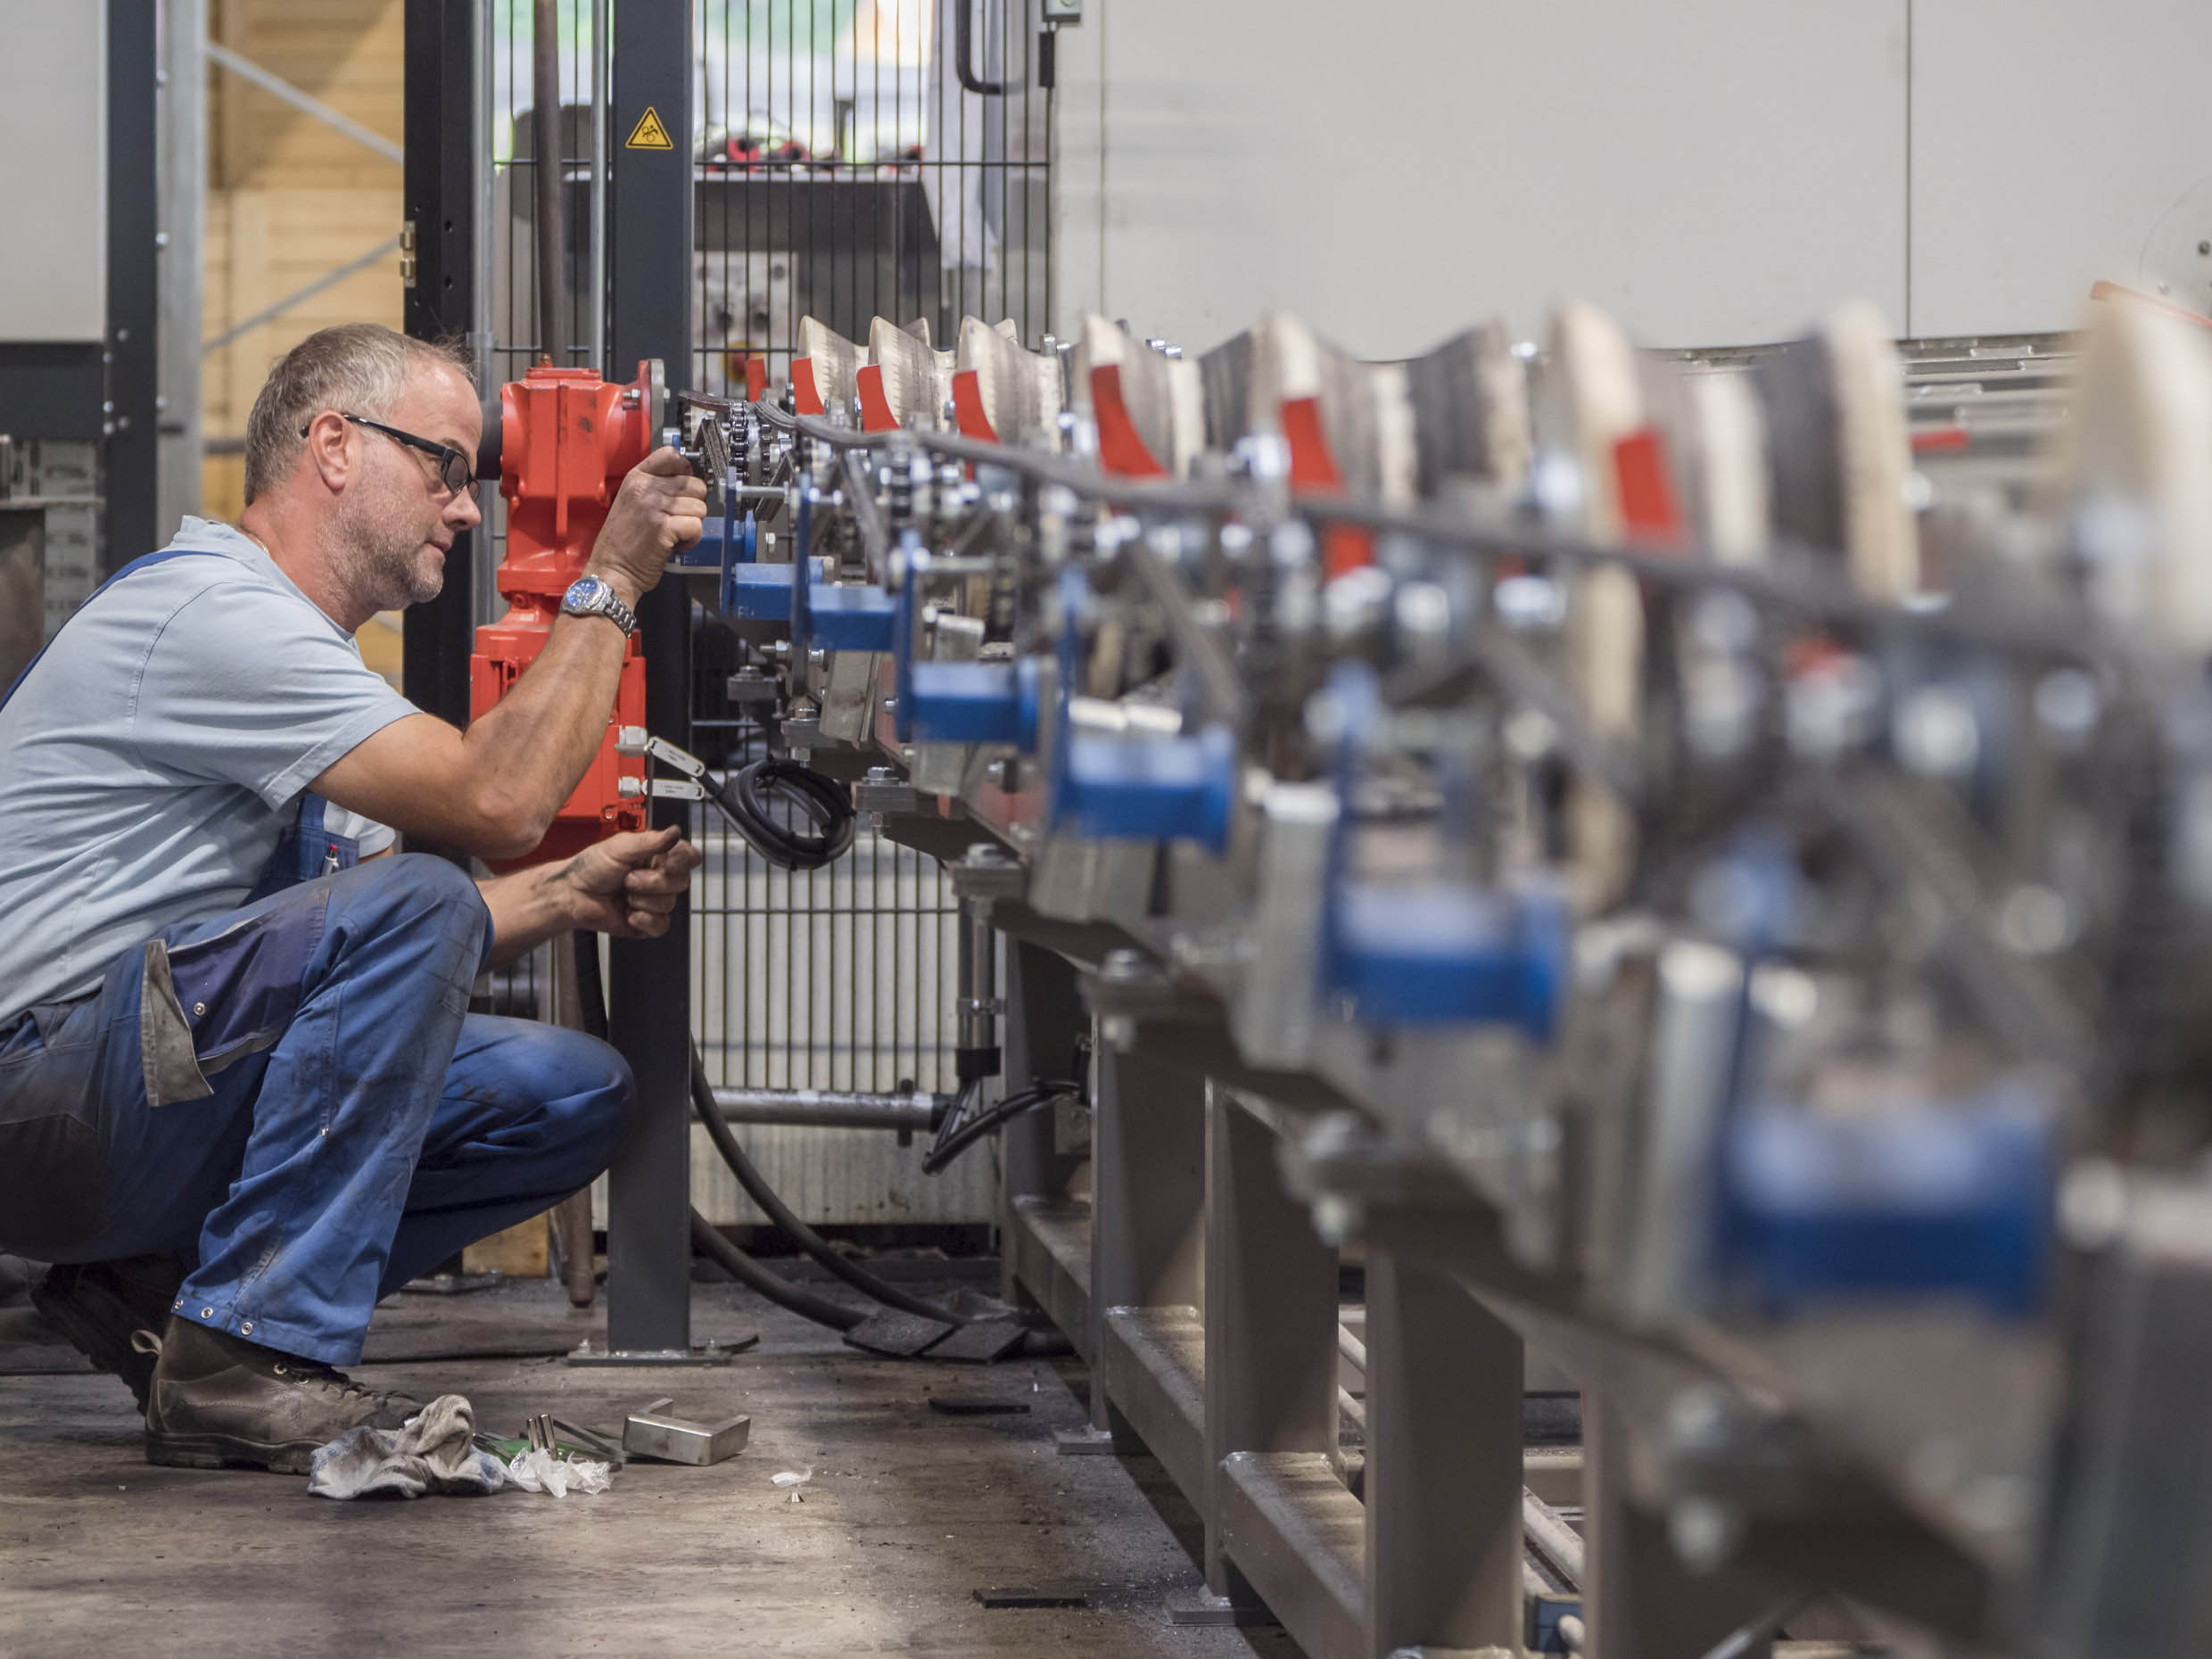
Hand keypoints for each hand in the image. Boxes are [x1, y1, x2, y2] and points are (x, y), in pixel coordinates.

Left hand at [557, 824, 701, 937]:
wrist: (573, 895)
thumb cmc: (590, 868)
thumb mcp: (620, 847)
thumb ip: (652, 841)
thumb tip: (675, 832)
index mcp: (657, 856)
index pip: (688, 857)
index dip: (684, 861)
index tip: (669, 863)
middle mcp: (659, 877)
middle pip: (681, 882)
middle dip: (652, 882)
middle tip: (629, 879)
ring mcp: (654, 900)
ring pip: (669, 904)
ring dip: (642, 900)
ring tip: (624, 895)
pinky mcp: (648, 922)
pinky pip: (661, 924)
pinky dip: (644, 920)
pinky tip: (629, 913)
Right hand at [583, 447, 707, 607]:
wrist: (611, 570)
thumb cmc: (623, 542)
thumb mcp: (631, 502)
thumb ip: (655, 487)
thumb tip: (687, 478)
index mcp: (637, 478)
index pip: (670, 455)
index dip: (685, 470)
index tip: (683, 488)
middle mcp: (645, 488)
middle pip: (695, 485)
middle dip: (693, 505)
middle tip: (677, 520)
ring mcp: (654, 506)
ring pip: (700, 507)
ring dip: (692, 525)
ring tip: (674, 534)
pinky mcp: (664, 527)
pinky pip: (696, 526)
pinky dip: (692, 540)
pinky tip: (676, 546)